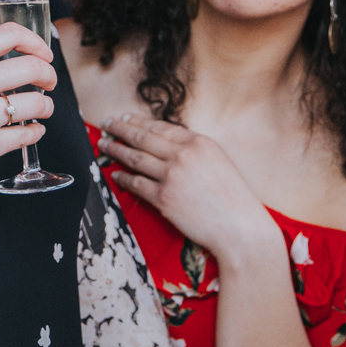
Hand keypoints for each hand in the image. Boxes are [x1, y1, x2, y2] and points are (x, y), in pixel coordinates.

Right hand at [0, 21, 57, 201]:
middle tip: (48, 82)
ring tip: (41, 110)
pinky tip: (30, 131)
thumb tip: (11, 59)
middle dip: (49, 75)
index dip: (35, 41)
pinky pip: (28, 134)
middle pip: (33, 67)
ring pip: (37, 104)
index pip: (9, 34)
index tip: (42, 52)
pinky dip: (35, 132)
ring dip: (46, 107)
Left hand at [98, 115, 282, 263]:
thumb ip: (194, 150)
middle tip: (107, 124)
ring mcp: (172, 176)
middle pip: (142, 137)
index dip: (139, 121)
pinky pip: (136, 184)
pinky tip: (115, 174)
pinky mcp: (164, 198)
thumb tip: (169, 144)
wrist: (241, 228)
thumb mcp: (219, 161)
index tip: (126, 118)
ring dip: (116, 149)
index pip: (161, 127)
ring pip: (135, 158)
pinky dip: (123, 178)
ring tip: (105, 144)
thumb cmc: (234, 198)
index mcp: (199, 142)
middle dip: (120, 129)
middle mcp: (183, 155)